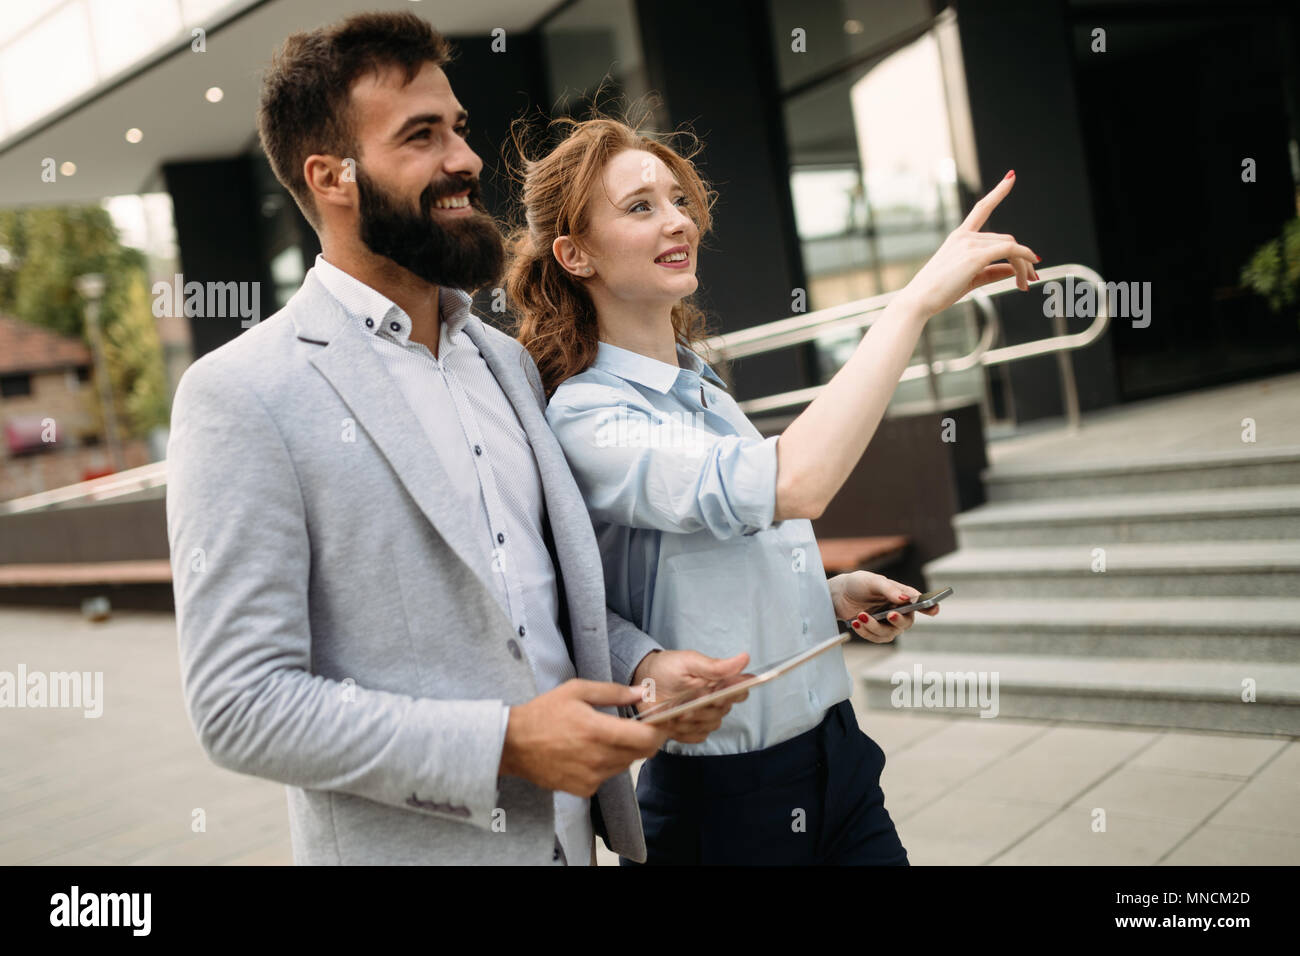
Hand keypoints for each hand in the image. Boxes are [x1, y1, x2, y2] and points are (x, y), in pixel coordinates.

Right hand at [499, 679, 668, 796]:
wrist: (513, 744)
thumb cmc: (544, 713)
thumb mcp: (577, 691)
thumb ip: (612, 692)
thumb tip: (640, 692)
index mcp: (599, 731)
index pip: (647, 739)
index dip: (659, 730)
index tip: (657, 721)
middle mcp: (599, 758)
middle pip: (641, 754)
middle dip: (643, 739)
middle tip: (634, 726)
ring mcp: (592, 777)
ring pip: (625, 765)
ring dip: (624, 751)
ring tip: (604, 737)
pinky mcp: (584, 789)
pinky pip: (608, 776)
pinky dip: (606, 764)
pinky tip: (589, 752)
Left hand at [631, 649, 750, 743]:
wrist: (644, 683)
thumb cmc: (668, 668)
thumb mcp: (689, 662)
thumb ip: (716, 666)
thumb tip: (745, 658)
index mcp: (720, 683)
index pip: (740, 692)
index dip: (734, 694)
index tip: (717, 694)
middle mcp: (717, 702)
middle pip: (723, 711)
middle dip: (704, 708)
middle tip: (687, 705)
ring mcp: (705, 717)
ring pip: (710, 725)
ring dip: (693, 720)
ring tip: (675, 713)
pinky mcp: (693, 730)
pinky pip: (697, 736)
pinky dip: (685, 732)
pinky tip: (673, 723)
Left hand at [828, 571, 936, 643]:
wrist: (839, 594)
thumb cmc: (859, 584)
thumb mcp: (873, 581)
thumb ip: (889, 589)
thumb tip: (906, 599)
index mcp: (902, 596)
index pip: (921, 603)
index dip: (930, 607)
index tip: (934, 609)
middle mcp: (898, 611)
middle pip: (906, 622)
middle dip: (898, 620)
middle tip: (889, 614)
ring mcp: (887, 624)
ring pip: (889, 633)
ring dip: (874, 626)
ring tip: (860, 615)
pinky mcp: (875, 632)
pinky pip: (875, 638)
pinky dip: (865, 631)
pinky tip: (855, 622)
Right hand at [895, 170, 1039, 319]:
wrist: (919, 300)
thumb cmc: (938, 292)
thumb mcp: (968, 279)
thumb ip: (992, 271)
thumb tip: (1014, 270)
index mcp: (959, 237)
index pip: (982, 208)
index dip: (998, 192)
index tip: (1011, 177)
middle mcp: (964, 236)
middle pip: (1006, 240)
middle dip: (1023, 258)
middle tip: (1031, 278)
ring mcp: (969, 243)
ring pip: (1011, 246)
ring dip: (1024, 264)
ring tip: (1026, 283)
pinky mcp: (975, 255)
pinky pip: (1010, 250)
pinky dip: (1024, 257)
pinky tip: (1032, 267)